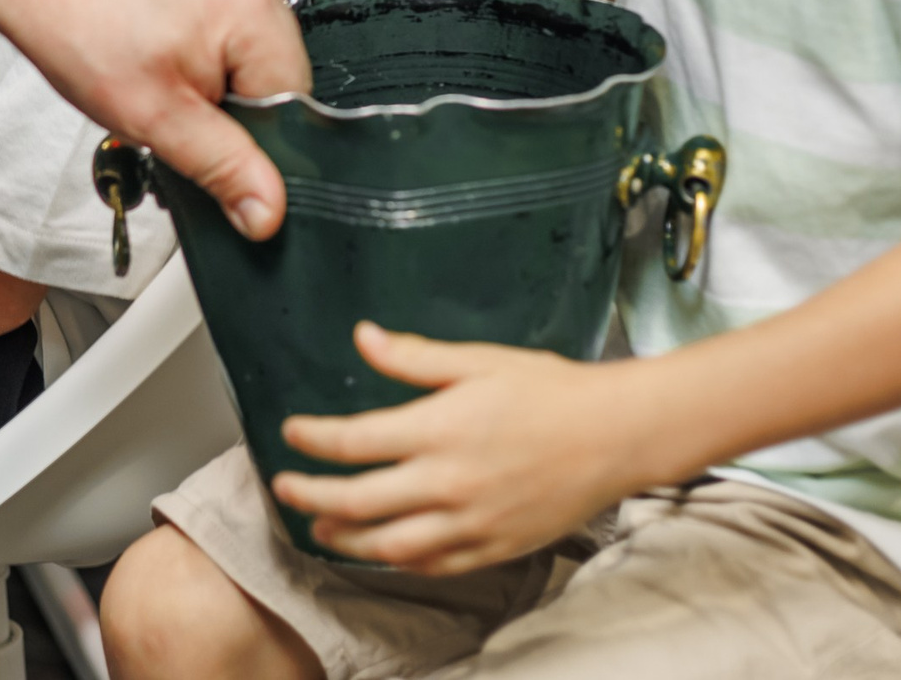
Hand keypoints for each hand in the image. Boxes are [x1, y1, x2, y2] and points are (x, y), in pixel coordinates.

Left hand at [0, 0, 308, 238]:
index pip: (291, 98)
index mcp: (251, 4)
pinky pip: (235, 16)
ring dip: (219, 71)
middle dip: (232, 99)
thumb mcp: (154, 118)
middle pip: (276, 69)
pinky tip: (165, 40)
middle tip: (174, 100)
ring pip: (254, 46)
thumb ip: (221, 166)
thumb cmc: (79, 33)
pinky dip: (209, 40)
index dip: (251, 133)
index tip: (204, 135)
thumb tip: (269, 213)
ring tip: (163, 66)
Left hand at [270, 323, 658, 575]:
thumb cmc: (550, 391)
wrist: (616, 435)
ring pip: (389, 545)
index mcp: (440, 429)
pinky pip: (434, 565)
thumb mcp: (479, 361)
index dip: (313, 440)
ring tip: (321, 529)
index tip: (291, 433)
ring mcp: (471, 522)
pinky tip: (383, 551)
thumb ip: (414, 357)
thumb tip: (362, 336)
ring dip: (346, 539)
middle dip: (311, 497)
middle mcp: (449, 483)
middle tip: (284, 490)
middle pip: (358, 502)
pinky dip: (400, 562)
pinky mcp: (494, 547)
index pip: (354, 442)